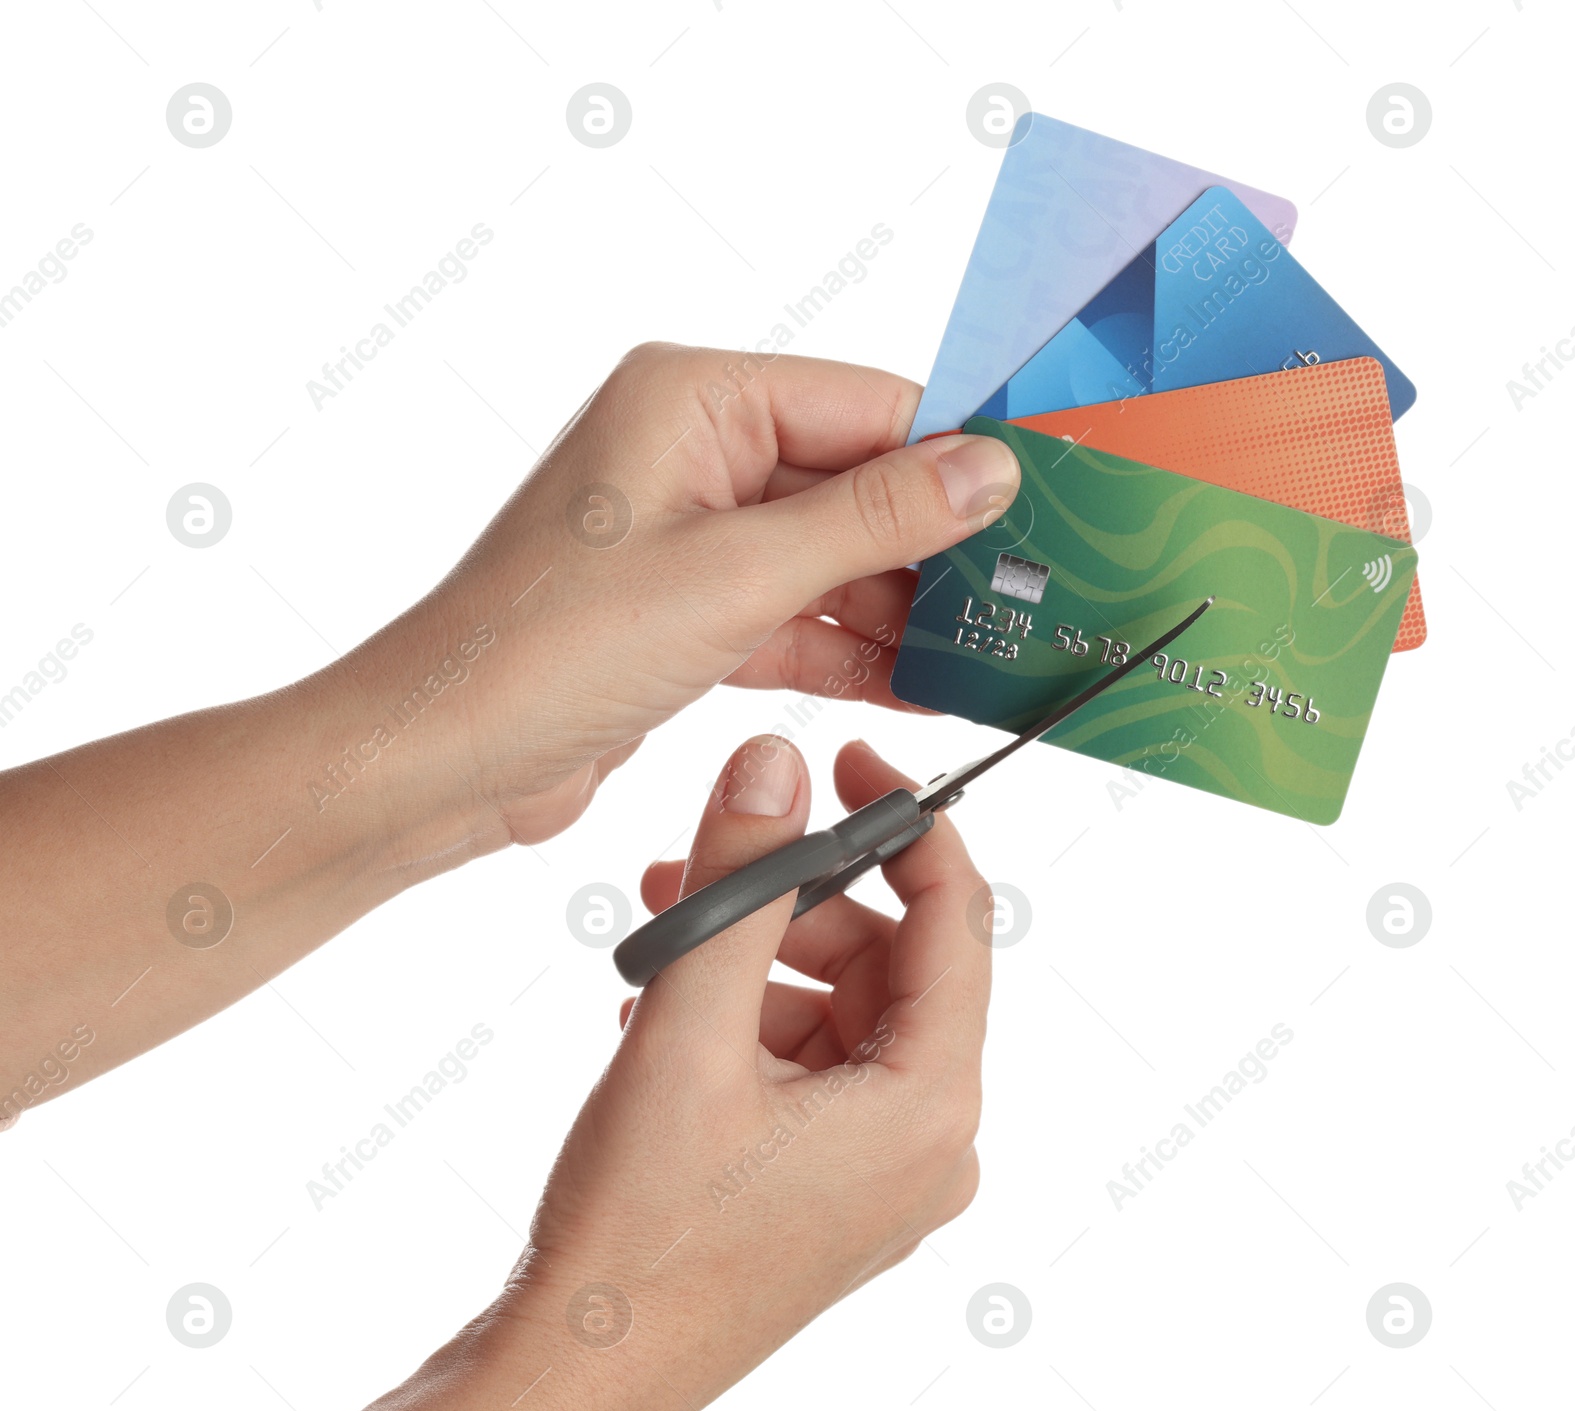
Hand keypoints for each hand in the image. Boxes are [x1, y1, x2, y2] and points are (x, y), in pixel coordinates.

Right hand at [341, 734, 991, 1410]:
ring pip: (842, 1010)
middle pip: (889, 963)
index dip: (908, 826)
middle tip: (708, 865)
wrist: (578, 1373)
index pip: (956, 921)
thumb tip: (776, 766)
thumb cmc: (638, 1232)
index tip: (849, 767)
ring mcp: (880, 1174)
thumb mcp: (688, 1028)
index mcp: (929, 1107)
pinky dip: (751, 1022)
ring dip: (758, 959)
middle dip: (796, 901)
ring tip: (660, 939)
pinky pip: (814, 1066)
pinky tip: (665, 1012)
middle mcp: (927, 1144)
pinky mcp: (831, 1188)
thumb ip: (739, 883)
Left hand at [346, 344, 1019, 848]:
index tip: (1039, 500)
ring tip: (986, 646)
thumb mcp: (738, 574)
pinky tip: (916, 680)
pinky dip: (846, 647)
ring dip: (896, 606)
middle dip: (931, 544)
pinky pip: (792, 614)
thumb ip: (873, 520)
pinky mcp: (685, 610)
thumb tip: (986, 470)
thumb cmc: (549, 648)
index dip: (953, 454)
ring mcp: (687, 535)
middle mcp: (689, 453)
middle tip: (1024, 591)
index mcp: (690, 399)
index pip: (862, 404)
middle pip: (851, 481)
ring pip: (827, 556)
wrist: (446, 759)